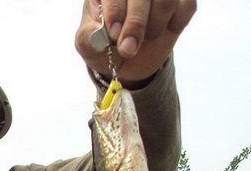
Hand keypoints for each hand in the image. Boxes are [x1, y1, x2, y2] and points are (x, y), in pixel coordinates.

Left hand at [76, 0, 196, 83]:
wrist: (127, 61)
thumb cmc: (105, 45)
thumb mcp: (88, 44)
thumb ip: (87, 37)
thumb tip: (97, 34)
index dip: (116, 10)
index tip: (113, 33)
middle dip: (136, 23)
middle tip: (128, 48)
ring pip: (166, 0)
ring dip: (154, 27)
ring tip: (143, 40)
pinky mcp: (182, 0)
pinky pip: (185, 7)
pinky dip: (173, 25)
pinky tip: (162, 30)